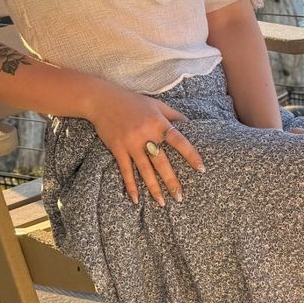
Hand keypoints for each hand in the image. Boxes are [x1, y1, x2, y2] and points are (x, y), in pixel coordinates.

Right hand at [85, 82, 204, 205]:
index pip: (179, 141)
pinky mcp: (117, 148)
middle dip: (171, 181)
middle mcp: (146, 134)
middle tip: (180, 197)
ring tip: (162, 202)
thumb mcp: (156, 104)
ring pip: (145, 170)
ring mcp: (131, 143)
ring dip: (154, 188)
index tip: (201, 169)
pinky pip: (125, 170)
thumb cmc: (132, 101)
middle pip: (162, 162)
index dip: (191, 155)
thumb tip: (190, 123)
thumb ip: (173, 114)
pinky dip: (131, 185)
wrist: (102, 100)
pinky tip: (136, 199)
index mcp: (158, 123)